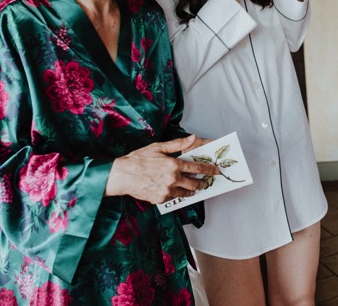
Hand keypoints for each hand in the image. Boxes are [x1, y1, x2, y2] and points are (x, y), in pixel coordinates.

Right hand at [105, 135, 219, 203]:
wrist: (121, 176)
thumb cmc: (138, 159)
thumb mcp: (158, 147)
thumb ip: (177, 144)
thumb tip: (192, 138)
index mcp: (174, 164)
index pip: (197, 167)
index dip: (209, 169)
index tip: (216, 170)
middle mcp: (172, 179)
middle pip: (194, 183)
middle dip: (202, 182)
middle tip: (205, 182)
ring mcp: (166, 191)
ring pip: (185, 192)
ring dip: (191, 190)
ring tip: (194, 188)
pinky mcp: (160, 199)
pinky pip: (173, 197)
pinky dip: (177, 194)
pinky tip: (177, 191)